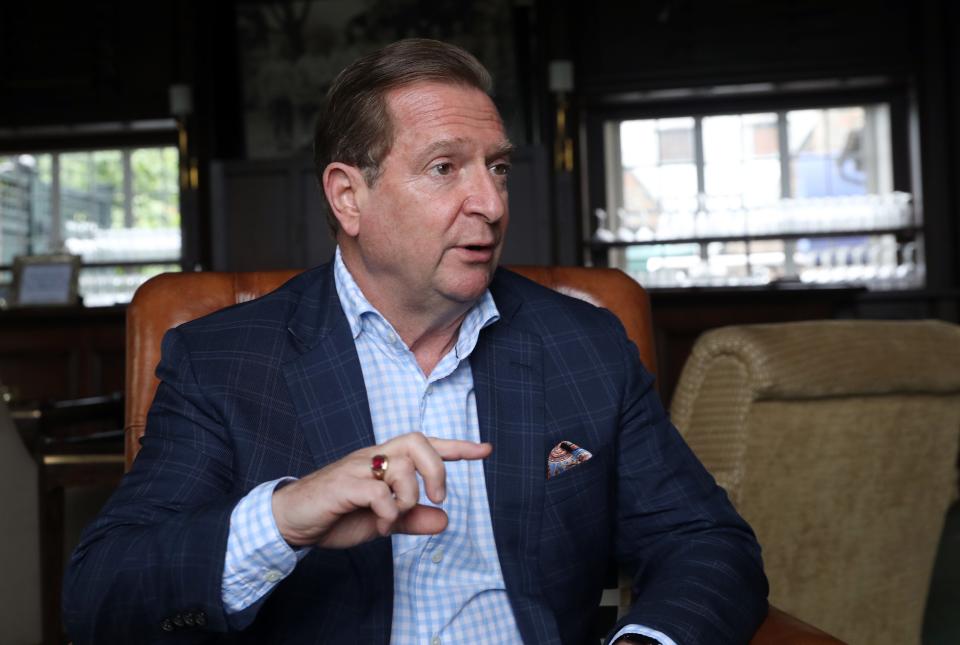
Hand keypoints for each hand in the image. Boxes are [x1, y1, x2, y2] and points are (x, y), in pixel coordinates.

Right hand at [271, 431, 491, 548]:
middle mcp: (373, 457)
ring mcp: (358, 468)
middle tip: (437, 498)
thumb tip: (444, 520)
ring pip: (401, 467)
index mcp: (385, 461)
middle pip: (418, 442)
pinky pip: (379, 491)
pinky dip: (388, 513)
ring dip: (407, 499)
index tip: (486, 450)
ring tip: (393, 520)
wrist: (291, 520)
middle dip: (437, 469)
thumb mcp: (382, 521)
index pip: (427, 445)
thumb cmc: (336, 515)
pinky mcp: (343, 485)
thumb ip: (412, 518)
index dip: (458, 447)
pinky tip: (380, 527)